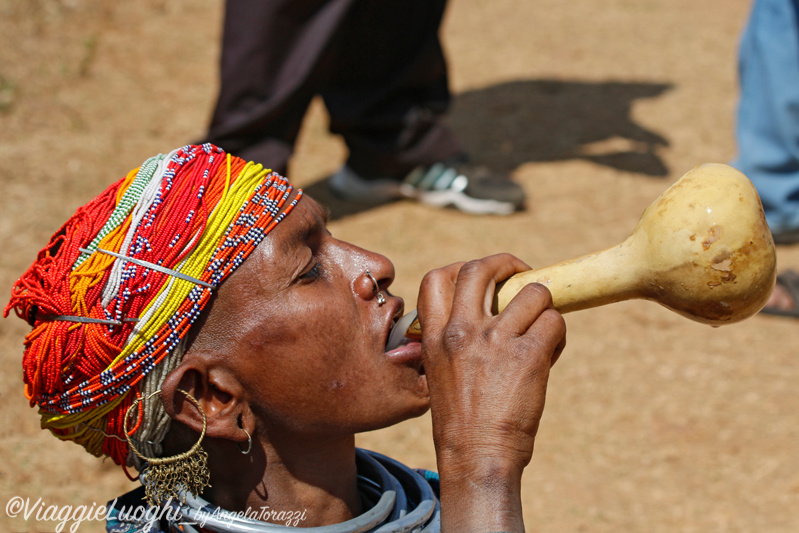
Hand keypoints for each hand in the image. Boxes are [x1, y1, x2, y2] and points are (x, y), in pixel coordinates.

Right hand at [417, 253, 565, 531]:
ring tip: (541, 329)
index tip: (482, 278)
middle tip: (521, 275)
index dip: (463, 268)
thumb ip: (455, 340)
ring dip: (542, 305)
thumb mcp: (440, 373)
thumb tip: (486, 313)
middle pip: (481, 269)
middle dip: (506, 263)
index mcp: (435, 336)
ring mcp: (495, 341)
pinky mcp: (528, 356)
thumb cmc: (461, 423)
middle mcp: (461, 332)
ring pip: (532, 292)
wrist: (476, 459)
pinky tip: (551, 353)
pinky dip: (558, 333)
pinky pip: (554, 322)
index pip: (437, 278)